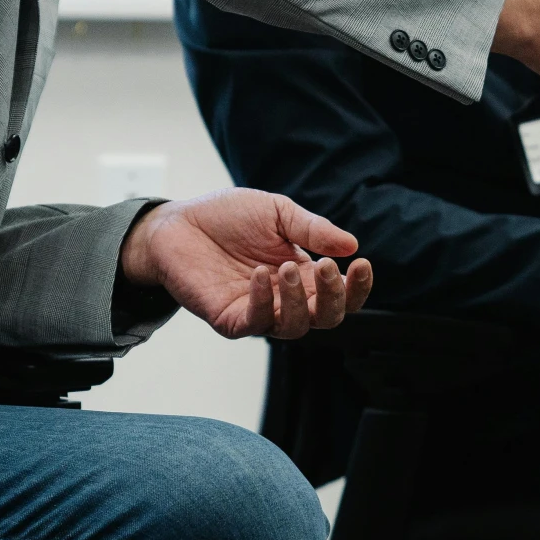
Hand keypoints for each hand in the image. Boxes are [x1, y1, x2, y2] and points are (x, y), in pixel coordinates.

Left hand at [118, 188, 375, 339]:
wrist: (178, 223)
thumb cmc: (227, 217)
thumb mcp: (277, 212)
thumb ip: (312, 229)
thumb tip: (352, 244)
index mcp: (304, 273)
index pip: (341, 293)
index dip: (357, 286)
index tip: (362, 263)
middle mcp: (286, 298)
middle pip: (326, 317)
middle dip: (335, 297)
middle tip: (329, 268)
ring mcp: (260, 310)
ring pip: (295, 326)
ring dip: (299, 301)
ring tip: (287, 268)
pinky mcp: (231, 319)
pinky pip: (257, 322)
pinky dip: (264, 302)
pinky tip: (261, 276)